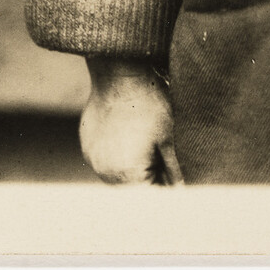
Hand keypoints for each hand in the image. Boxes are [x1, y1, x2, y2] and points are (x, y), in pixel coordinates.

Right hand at [79, 56, 180, 183]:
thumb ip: (175, 171)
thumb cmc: (151, 104)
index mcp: (126, 174)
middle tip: (164, 155)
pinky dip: (120, 155)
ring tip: (148, 142)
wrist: (121, 72)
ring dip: (135, 168)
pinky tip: (132, 135)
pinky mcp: (88, 144)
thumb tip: (181, 192)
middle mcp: (104, 171)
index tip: (176, 178)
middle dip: (151, 178)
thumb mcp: (170, 139)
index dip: (166, 190)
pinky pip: (107, 159)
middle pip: (133, 189)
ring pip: (119, 176)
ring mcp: (92, 158)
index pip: (149, 197)